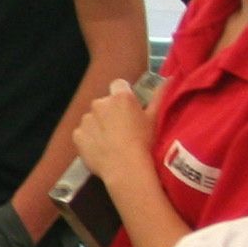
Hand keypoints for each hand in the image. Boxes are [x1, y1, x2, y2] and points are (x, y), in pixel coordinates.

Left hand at [73, 81, 154, 197]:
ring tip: (111, 142)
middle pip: (104, 103)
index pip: (119, 85)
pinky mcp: (77, 135)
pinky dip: (89, 139)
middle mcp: (100, 103)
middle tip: (122, 129)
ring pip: (92, 118)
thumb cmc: (144, 142)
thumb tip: (170, 78)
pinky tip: (100, 149)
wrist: (126, 168)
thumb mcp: (155, 118)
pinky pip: (82, 133)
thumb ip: (160, 95)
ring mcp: (86, 119)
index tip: (128, 109)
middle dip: (110, 112)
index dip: (123, 96)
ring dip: (99, 125)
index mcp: (120, 97)